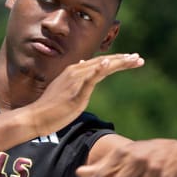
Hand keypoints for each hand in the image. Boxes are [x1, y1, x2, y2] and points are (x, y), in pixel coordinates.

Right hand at [28, 53, 143, 135]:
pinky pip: (89, 77)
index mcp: (76, 72)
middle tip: (140, 59)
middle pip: (105, 62)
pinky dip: (99, 69)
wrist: (36, 117)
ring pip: (101, 67)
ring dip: (119, 62)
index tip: (132, 60)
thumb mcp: (67, 90)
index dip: (117, 61)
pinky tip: (108, 64)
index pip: (101, 63)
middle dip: (123, 60)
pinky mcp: (75, 90)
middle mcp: (76, 71)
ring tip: (134, 59)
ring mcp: (76, 80)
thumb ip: (78, 79)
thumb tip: (85, 66)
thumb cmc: (51, 107)